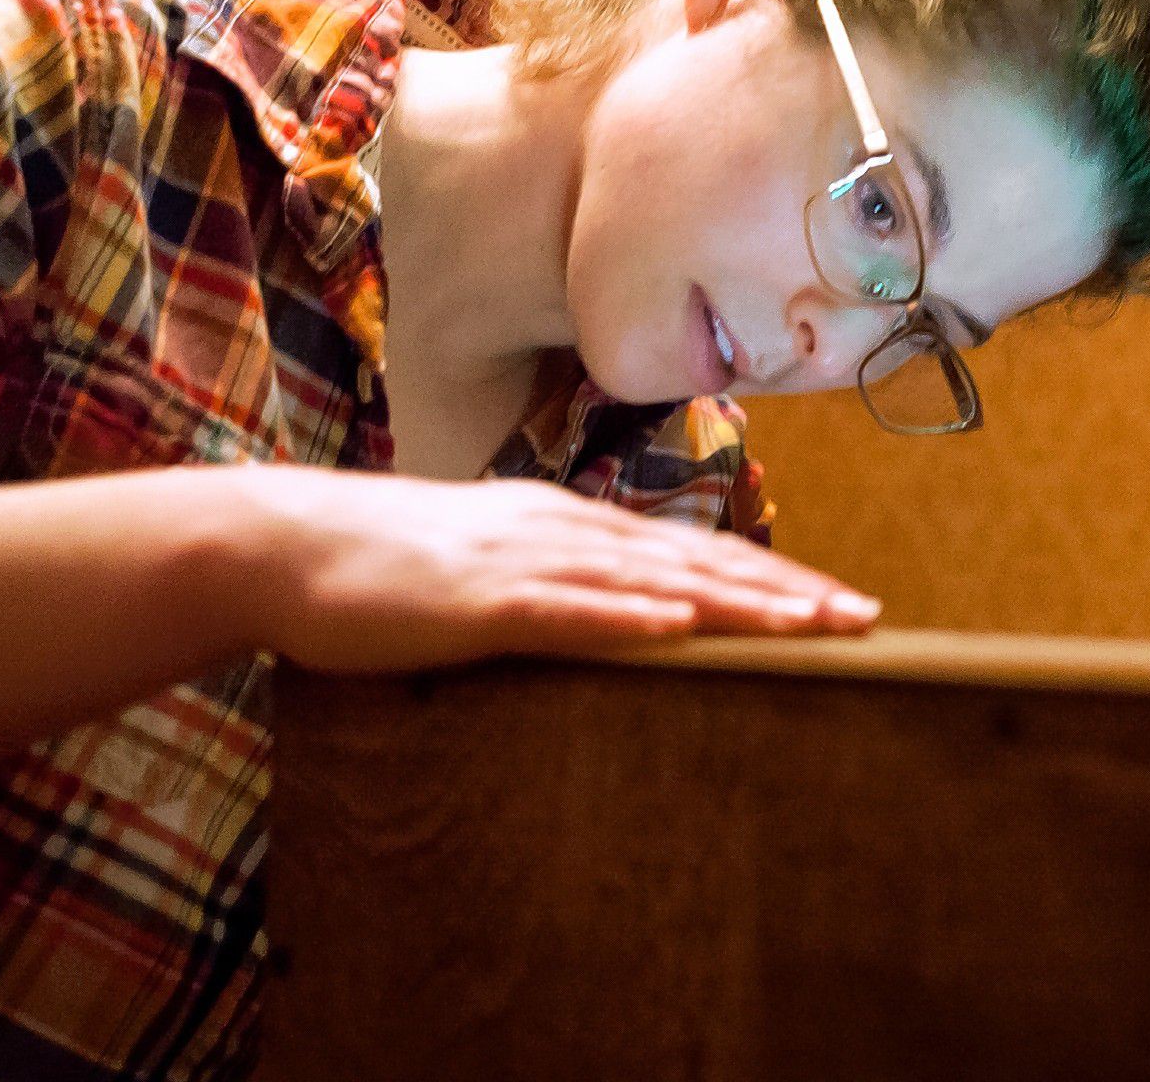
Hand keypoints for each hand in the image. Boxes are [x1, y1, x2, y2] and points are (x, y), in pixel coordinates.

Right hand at [235, 464, 879, 672]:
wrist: (282, 544)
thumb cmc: (381, 567)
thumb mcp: (489, 567)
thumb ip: (554, 584)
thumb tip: (617, 613)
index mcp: (570, 524)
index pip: (695, 550)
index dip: (775, 575)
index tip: (842, 604)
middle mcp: (563, 529)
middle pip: (698, 559)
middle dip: (788, 592)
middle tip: (867, 620)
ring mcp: (523, 560)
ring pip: (653, 580)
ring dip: (736, 602)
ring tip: (809, 626)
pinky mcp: (478, 600)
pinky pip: (565, 610)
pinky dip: (627, 616)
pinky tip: (679, 627)